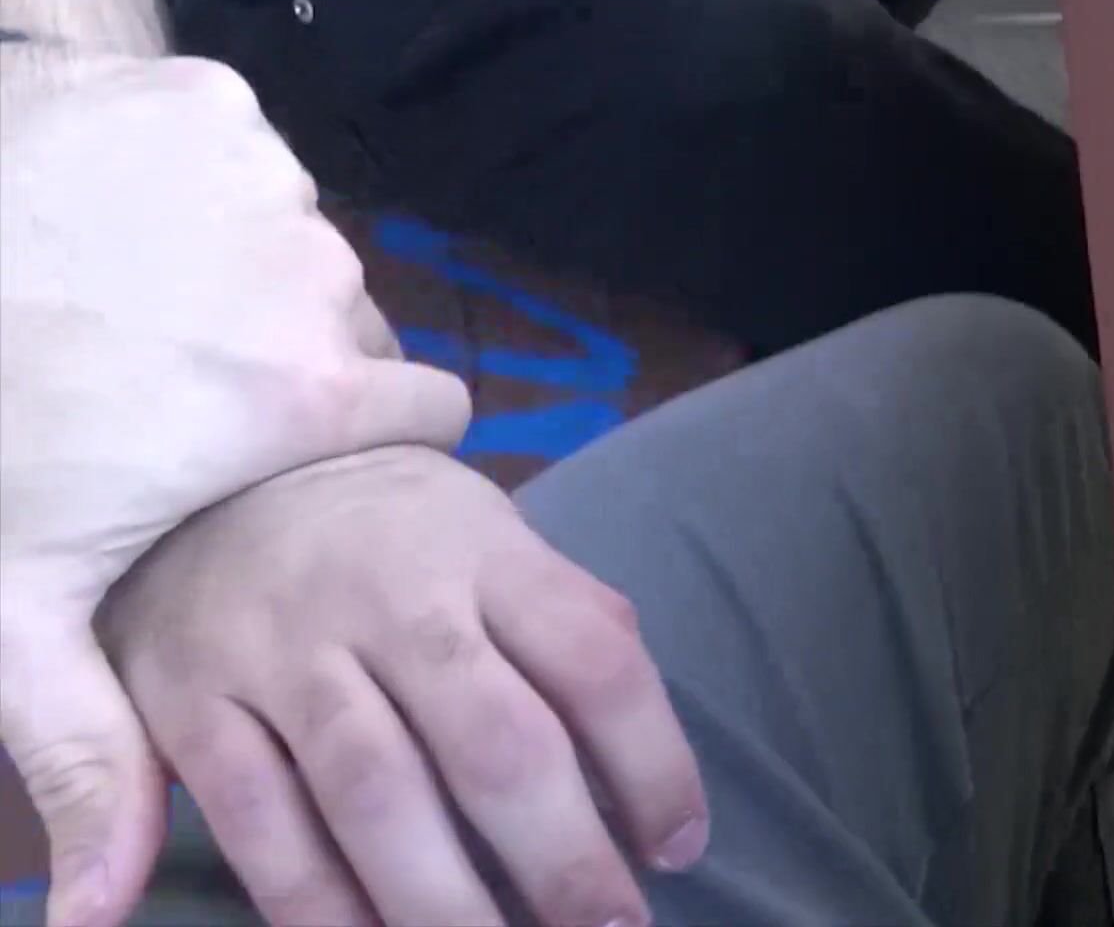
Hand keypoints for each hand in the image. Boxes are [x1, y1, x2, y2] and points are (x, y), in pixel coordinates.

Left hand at [0, 55, 470, 924]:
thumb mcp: (16, 602)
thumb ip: (86, 749)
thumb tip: (104, 919)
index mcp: (304, 397)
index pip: (419, 408)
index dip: (359, 429)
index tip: (284, 439)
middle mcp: (318, 280)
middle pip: (348, 325)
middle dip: (286, 352)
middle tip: (170, 377)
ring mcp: (264, 177)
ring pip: (293, 236)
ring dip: (235, 265)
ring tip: (124, 297)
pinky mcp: (208, 100)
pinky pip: (241, 150)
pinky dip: (192, 178)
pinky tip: (103, 214)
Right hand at [98, 446, 707, 925]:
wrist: (216, 472)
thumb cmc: (398, 538)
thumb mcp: (495, 543)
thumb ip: (566, 633)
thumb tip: (641, 773)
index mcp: (488, 554)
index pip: (597, 664)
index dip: (654, 765)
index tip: (676, 847)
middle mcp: (393, 600)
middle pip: (495, 744)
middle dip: (563, 859)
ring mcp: (287, 652)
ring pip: (376, 795)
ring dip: (447, 904)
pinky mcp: (194, 704)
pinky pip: (260, 825)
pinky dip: (318, 906)